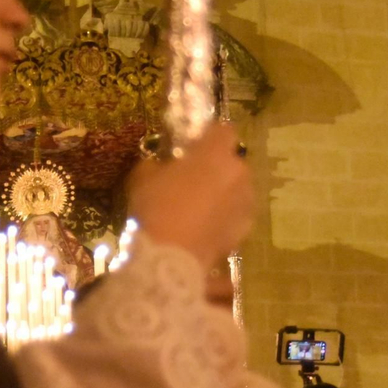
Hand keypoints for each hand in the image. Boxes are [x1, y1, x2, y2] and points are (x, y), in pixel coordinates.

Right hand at [126, 125, 254, 266]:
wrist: (171, 256)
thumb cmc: (156, 207)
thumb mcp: (142, 176)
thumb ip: (154, 163)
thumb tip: (158, 165)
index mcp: (215, 152)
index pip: (224, 130)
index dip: (210, 137)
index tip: (194, 148)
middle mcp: (238, 173)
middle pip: (233, 162)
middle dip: (217, 169)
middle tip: (193, 182)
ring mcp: (245, 203)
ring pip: (237, 190)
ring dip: (224, 194)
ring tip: (199, 210)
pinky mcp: (245, 230)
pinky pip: (236, 216)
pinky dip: (225, 219)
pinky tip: (205, 230)